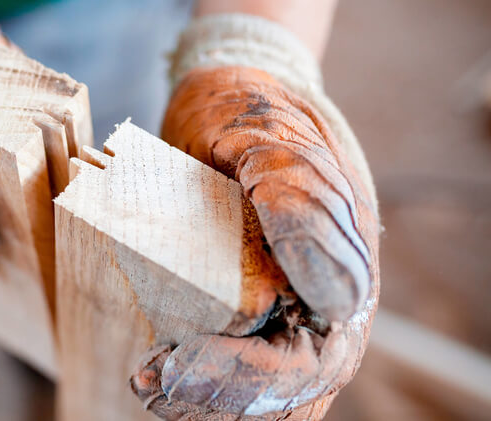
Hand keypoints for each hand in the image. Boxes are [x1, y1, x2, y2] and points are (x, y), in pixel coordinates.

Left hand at [130, 65, 378, 419]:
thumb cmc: (247, 110)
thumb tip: (330, 297)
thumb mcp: (269, 130)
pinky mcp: (244, 302)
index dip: (251, 375)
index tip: (180, 361)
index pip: (315, 354)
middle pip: (289, 386)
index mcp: (343, 264)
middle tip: (151, 382)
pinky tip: (155, 370)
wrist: (224, 100)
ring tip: (148, 383)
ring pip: (265, 387)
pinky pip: (235, 358)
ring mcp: (284, 304)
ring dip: (207, 400)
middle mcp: (320, 298)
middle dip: (220, 396)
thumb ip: (300, 194)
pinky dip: (199, 379)